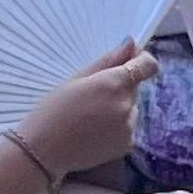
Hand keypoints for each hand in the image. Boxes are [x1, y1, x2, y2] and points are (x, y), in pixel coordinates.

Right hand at [18, 47, 155, 175]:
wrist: (44, 150)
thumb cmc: (52, 110)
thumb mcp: (75, 79)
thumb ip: (107, 61)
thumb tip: (130, 43)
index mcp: (114, 83)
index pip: (148, 66)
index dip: (142, 61)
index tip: (130, 61)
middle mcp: (127, 105)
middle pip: (134, 87)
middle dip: (119, 87)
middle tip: (91, 96)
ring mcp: (129, 126)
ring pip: (130, 108)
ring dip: (117, 107)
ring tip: (88, 117)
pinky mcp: (127, 144)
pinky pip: (127, 127)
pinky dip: (115, 126)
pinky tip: (93, 131)